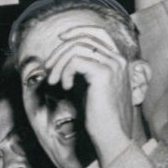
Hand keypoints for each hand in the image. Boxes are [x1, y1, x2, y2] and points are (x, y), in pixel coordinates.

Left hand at [45, 24, 139, 165]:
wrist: (111, 136)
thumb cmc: (99, 117)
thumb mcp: (89, 88)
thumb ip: (82, 71)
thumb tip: (62, 60)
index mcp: (118, 61)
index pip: (98, 33)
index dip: (77, 31)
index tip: (60, 39)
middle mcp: (118, 59)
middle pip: (85, 37)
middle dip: (61, 49)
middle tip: (49, 66)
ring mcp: (113, 65)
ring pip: (78, 47)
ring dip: (59, 63)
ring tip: (54, 81)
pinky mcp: (103, 74)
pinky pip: (75, 61)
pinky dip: (64, 72)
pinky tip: (65, 87)